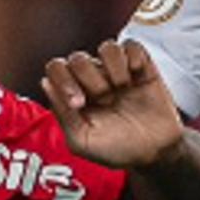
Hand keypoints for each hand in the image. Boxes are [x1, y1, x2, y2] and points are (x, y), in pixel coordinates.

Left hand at [39, 40, 184, 170]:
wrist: (154, 154)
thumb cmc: (115, 149)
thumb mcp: (83, 142)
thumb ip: (63, 115)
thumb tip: (46, 83)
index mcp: (73, 93)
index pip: (56, 69)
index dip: (63, 81)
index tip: (79, 104)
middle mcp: (93, 78)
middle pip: (78, 58)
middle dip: (91, 80)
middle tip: (106, 100)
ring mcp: (117, 70)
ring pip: (106, 47)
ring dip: (113, 68)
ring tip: (123, 87)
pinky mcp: (142, 66)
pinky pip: (132, 46)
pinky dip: (133, 58)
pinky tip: (136, 77)